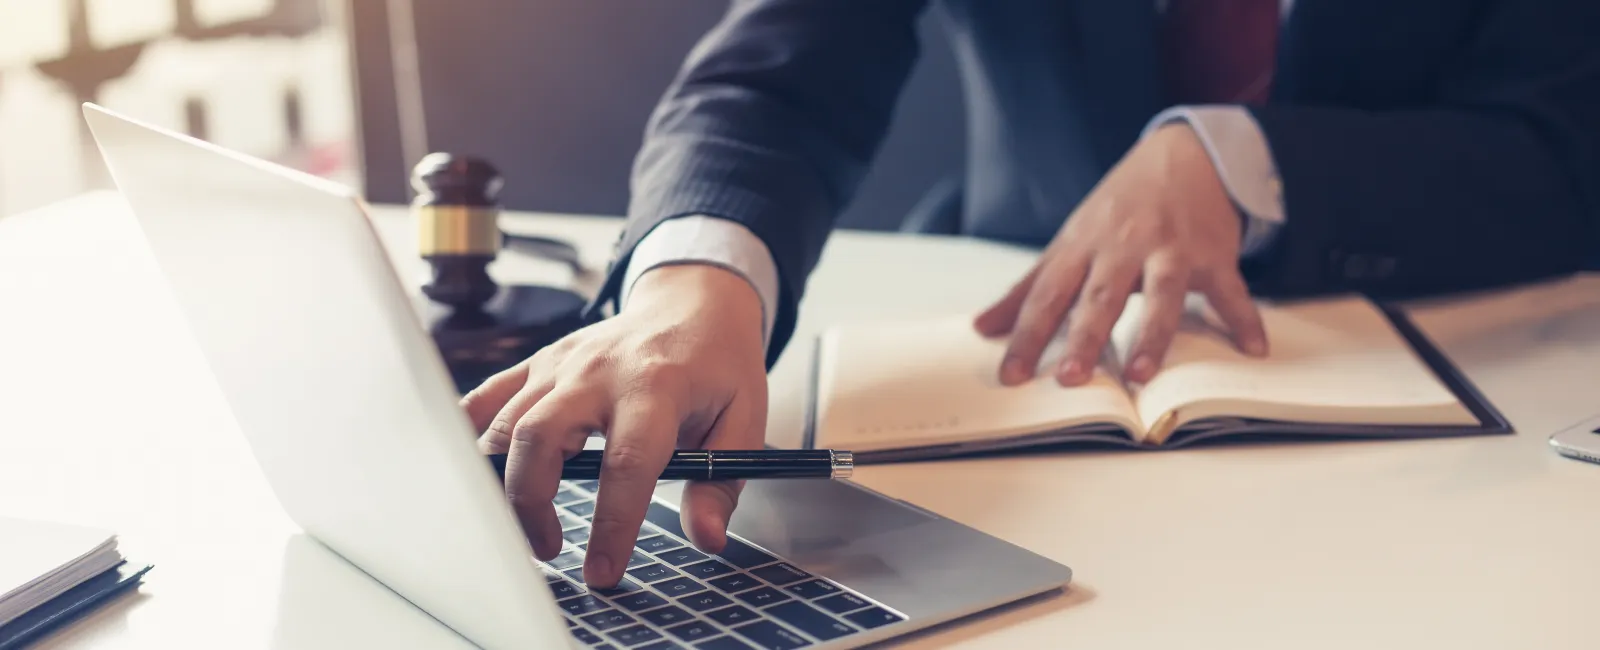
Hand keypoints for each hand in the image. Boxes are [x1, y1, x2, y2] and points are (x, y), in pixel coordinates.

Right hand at [461, 265, 767, 586]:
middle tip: (549, 548)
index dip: (612, 524)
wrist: (692, 302)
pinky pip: (487, 397)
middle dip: (531, 504)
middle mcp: (598, 372)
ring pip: (506, 423)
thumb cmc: (718, 364)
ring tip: (528, 525)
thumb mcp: (744, 418)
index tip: (602, 572)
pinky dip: (470, 436)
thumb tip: (706, 537)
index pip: (627, 463)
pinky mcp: (539, 362)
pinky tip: (477, 474)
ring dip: (504, 483)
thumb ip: (720, 481)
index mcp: (656, 386)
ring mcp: (561, 364)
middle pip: (539, 437)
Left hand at [975, 123, 1267, 385]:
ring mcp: (1170, 250)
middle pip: (1101, 296)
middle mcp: (1123, 247)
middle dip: (1084, 336)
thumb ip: (1028, 288)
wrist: (1182, 155)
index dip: (1026, 335)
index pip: (1047, 295)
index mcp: (1082, 246)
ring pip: (1162, 294)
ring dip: (1153, 334)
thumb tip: (982, 328)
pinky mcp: (1213, 254)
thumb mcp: (1069, 241)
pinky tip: (1253, 348)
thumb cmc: (1117, 209)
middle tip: (1069, 379)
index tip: (1010, 375)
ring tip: (1140, 374)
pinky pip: (1230, 290)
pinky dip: (1244, 318)